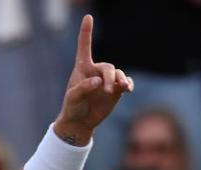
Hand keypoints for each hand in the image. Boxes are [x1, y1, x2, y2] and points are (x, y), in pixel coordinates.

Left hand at [54, 15, 133, 144]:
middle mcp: (96, 71)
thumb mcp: (72, 99)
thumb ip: (82, 89)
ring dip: (120, 80)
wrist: (81, 121)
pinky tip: (128, 88)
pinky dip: (128, 84)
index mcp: (82, 68)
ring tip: (122, 88)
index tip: (88, 17)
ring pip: (118, 74)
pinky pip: (125, 83)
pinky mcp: (116, 90)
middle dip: (109, 77)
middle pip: (107, 67)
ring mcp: (107, 80)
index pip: (84, 47)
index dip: (86, 32)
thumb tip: (98, 81)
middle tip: (106, 89)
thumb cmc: (72, 108)